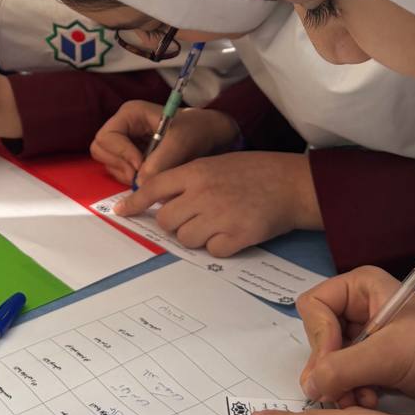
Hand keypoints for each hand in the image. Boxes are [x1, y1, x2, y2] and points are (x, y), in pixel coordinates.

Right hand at [91, 103, 237, 185]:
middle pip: (101, 150)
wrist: (211, 137)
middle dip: (120, 165)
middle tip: (141, 175)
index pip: (106, 137)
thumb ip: (161, 161)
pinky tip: (151, 176)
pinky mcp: (131, 158)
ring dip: (126, 174)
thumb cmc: (196, 131)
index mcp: (130, 114)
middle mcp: (123, 127)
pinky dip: (132, 179)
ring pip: (109, 164)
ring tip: (151, 175)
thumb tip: (140, 183)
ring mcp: (126, 143)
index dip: (120, 153)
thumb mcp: (181, 143)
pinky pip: (120, 173)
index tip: (140, 165)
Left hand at [113, 151, 322, 255]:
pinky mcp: (237, 237)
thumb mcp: (216, 163)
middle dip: (175, 224)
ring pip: (186, 239)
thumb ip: (189, 179)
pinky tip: (234, 232)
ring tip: (219, 222)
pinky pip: (212, 252)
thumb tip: (163, 201)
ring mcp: (219, 216)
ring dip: (197, 236)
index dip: (134, 202)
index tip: (121, 212)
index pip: (153, 187)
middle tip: (194, 218)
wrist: (292, 183)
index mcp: (196, 171)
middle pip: (167, 221)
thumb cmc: (255, 171)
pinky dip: (220, 246)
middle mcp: (202, 193)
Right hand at [296, 265, 414, 413]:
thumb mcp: (388, 354)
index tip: (332, 365)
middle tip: (342, 392)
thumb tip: (307, 385)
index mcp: (360, 289)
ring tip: (360, 401)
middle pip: (319, 338)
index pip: (314, 306)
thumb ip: (341, 368)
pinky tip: (370, 403)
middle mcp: (359, 310)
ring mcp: (367, 339)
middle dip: (330, 368)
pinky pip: (347, 379)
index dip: (319, 337)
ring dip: (341, 386)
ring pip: (330, 363)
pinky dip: (353, 394)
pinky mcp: (376, 366)